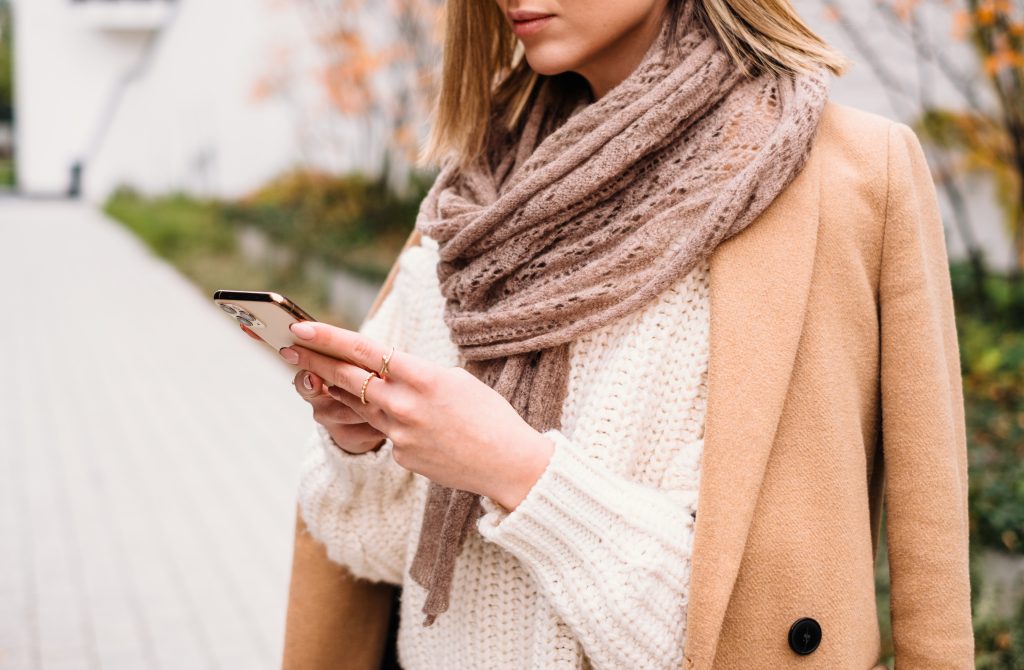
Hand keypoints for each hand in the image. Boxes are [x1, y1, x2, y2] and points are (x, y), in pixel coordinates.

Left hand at [279, 321, 554, 509]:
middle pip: (347, 378)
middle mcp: (404, 405)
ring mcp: (400, 434)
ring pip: (358, 406)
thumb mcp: (455, 380)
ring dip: (335, 390)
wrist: (509, 463)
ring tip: (313, 375)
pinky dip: (388, 423)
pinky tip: (414, 424)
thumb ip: (415, 374)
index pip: (364, 351)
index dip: (328, 338)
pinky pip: (385, 433)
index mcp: (422, 377)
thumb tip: (385, 373)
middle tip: (288, 349)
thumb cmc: (489, 415)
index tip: (301, 326)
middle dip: (314, 361)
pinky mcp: (401, 457)